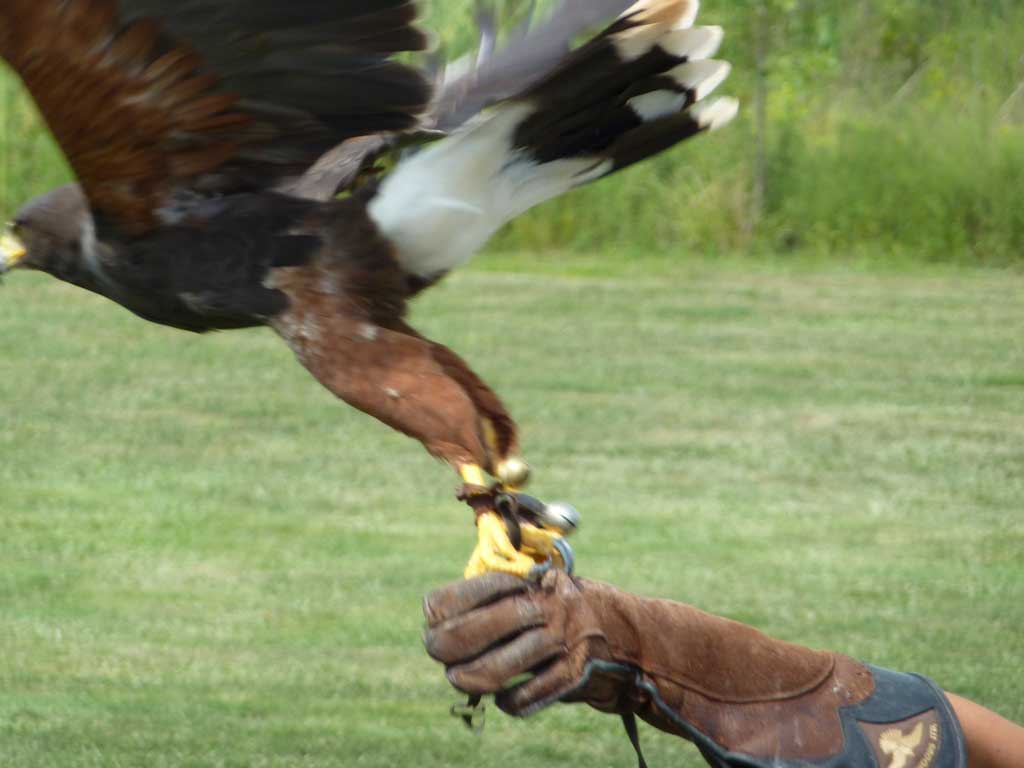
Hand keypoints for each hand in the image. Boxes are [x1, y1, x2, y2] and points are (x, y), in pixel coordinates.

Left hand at [422, 570, 626, 715]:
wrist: (639, 641)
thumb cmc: (575, 616)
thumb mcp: (545, 593)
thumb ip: (505, 602)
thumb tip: (444, 624)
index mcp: (536, 581)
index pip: (477, 588)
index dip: (447, 605)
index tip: (432, 617)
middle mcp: (549, 605)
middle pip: (480, 626)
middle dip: (448, 644)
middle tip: (436, 652)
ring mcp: (564, 639)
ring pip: (501, 664)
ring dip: (473, 676)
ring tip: (458, 678)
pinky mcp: (578, 672)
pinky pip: (531, 693)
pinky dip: (512, 700)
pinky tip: (504, 699)